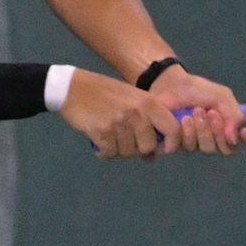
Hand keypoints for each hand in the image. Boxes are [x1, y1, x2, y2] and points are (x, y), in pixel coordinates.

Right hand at [58, 70, 181, 159]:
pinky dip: (103, 151)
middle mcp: (137, 113)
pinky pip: (109, 153)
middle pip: (148, 147)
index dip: (171, 144)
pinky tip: (98, 139)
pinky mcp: (102, 132)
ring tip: (109, 135)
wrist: (72, 88)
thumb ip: (146, 123)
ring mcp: (119, 123)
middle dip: (136, 149)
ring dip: (117, 149)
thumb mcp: (131, 100)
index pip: (173, 128)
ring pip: (127, 152)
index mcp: (148, 103)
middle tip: (123, 139)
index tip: (161, 149)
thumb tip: (152, 157)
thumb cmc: (104, 94)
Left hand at [147, 68, 245, 152]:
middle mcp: (218, 138)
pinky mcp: (181, 145)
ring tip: (194, 111)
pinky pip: (189, 148)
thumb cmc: (197, 90)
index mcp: (232, 125)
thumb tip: (234, 138)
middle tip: (211, 113)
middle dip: (219, 131)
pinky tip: (182, 119)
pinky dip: (187, 132)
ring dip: (202, 129)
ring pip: (208, 148)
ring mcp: (199, 143)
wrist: (169, 86)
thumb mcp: (222, 97)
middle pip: (227, 149)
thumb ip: (234, 115)